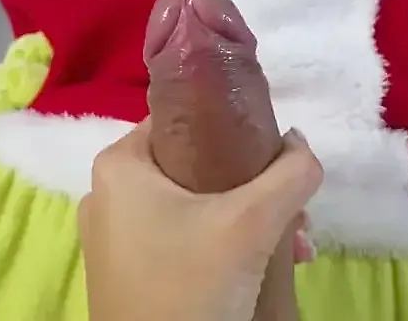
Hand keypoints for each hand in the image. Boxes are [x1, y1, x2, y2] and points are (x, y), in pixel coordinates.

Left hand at [79, 119, 321, 320]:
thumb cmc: (189, 286)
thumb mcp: (250, 224)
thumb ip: (289, 173)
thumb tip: (300, 144)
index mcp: (119, 165)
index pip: (184, 120)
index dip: (235, 131)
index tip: (276, 159)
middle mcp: (107, 195)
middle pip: (197, 168)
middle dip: (256, 190)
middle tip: (294, 216)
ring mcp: (115, 240)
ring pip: (195, 209)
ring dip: (249, 223)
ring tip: (293, 249)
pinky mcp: (127, 275)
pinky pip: (181, 242)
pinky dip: (222, 248)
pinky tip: (263, 271)